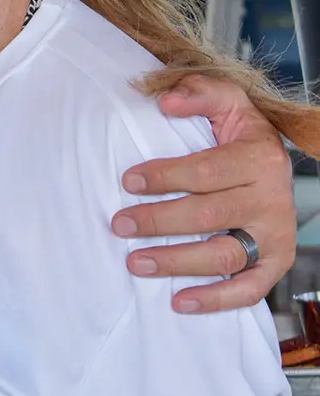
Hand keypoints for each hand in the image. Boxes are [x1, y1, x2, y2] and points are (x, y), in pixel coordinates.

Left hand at [111, 75, 294, 312]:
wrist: (275, 163)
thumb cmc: (239, 133)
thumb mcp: (227, 100)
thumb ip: (199, 93)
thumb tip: (165, 102)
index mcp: (259, 159)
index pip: (206, 171)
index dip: (166, 177)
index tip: (127, 181)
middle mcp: (272, 200)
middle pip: (210, 215)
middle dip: (160, 221)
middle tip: (119, 224)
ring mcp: (275, 236)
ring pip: (225, 255)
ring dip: (178, 263)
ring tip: (135, 262)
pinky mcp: (275, 263)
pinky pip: (249, 289)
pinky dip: (217, 300)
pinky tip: (181, 302)